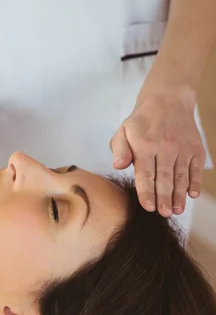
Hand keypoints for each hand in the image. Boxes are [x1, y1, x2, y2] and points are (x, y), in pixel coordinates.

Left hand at [110, 95, 205, 216]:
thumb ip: (119, 149)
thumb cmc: (141, 121)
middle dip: (164, 199)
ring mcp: (183, 148)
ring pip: (181, 176)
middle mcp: (166, 147)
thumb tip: (118, 166)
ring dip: (179, 195)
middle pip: (164, 179)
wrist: (168, 101)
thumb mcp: (124, 130)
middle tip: (164, 214)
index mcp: (145, 145)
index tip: (148, 207)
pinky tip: (192, 195)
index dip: (146, 192)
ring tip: (177, 210)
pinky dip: (195, 182)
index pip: (145, 174)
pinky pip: (196, 169)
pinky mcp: (196, 148)